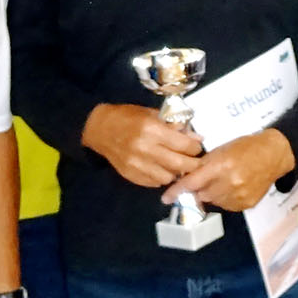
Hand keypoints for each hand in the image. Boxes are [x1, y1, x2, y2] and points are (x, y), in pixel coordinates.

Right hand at [83, 102, 204, 187]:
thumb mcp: (152, 114)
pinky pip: (154, 183)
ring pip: (169, 177)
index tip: (197, 147)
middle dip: (192, 164)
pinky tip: (161, 168)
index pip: (184, 145)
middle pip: (180, 165)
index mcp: (152, 130)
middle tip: (195, 161)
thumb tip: (196, 137)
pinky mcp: (131, 175)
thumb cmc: (128, 117)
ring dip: (176, 173)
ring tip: (177, 165)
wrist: (100, 129)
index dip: (196, 148)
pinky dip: (162, 177)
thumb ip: (174, 126)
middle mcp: (145, 149)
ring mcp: (137, 165)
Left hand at [170, 129, 295, 213]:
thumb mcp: (221, 150)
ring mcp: (239, 196)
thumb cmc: (245, 147)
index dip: (177, 191)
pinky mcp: (247, 204)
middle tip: (206, 180)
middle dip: (199, 189)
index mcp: (221, 166)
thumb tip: (185, 178)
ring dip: (212, 194)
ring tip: (224, 181)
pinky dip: (225, 198)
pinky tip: (234, 187)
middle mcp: (229, 184)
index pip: (192, 183)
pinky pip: (227, 206)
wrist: (274, 154)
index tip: (165, 198)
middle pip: (202, 194)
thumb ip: (203, 165)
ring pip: (214, 201)